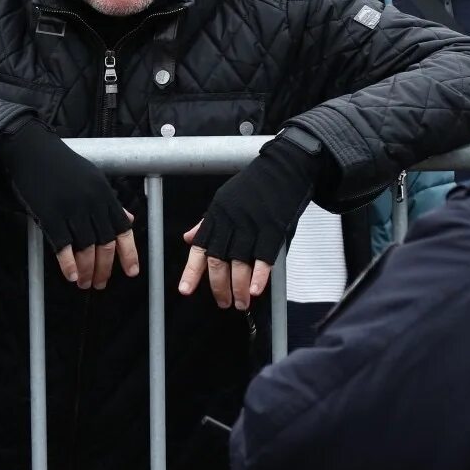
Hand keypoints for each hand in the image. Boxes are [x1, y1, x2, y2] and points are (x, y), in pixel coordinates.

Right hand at [0, 119, 138, 287]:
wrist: (31, 150)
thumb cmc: (61, 165)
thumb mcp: (92, 179)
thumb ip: (110, 202)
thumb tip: (128, 219)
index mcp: (104, 194)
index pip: (123, 229)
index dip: (129, 254)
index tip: (131, 272)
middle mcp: (92, 202)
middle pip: (105, 244)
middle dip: (105, 268)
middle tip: (100, 284)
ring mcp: (71, 209)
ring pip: (86, 248)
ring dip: (87, 270)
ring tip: (84, 283)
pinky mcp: (50, 214)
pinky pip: (62, 245)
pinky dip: (68, 263)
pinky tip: (70, 276)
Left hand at [179, 137, 317, 310]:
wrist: (284, 166)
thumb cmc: (255, 185)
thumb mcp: (224, 199)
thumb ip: (207, 222)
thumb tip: (189, 239)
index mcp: (217, 215)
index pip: (200, 247)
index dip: (192, 270)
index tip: (185, 290)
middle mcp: (231, 222)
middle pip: (219, 261)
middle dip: (219, 287)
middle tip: (223, 303)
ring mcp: (252, 225)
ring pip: (240, 263)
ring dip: (239, 288)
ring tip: (241, 303)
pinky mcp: (273, 227)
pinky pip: (264, 256)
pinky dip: (259, 276)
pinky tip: (256, 290)